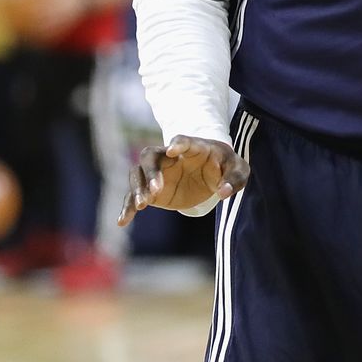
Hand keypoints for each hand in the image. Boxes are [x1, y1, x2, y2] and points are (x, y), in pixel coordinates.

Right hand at [116, 136, 249, 223]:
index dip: (178, 143)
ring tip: (142, 206)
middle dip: (150, 171)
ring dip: (137, 187)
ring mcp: (158, 172)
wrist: (213, 174)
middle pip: (150, 155)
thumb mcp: (238, 171)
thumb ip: (234, 179)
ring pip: (137, 173)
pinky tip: (123, 221)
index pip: (182, 140)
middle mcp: (170, 157)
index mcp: (193, 147)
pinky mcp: (152, 190)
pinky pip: (134, 195)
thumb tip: (224, 192)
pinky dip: (127, 206)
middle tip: (156, 190)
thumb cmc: (226, 167)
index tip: (173, 150)